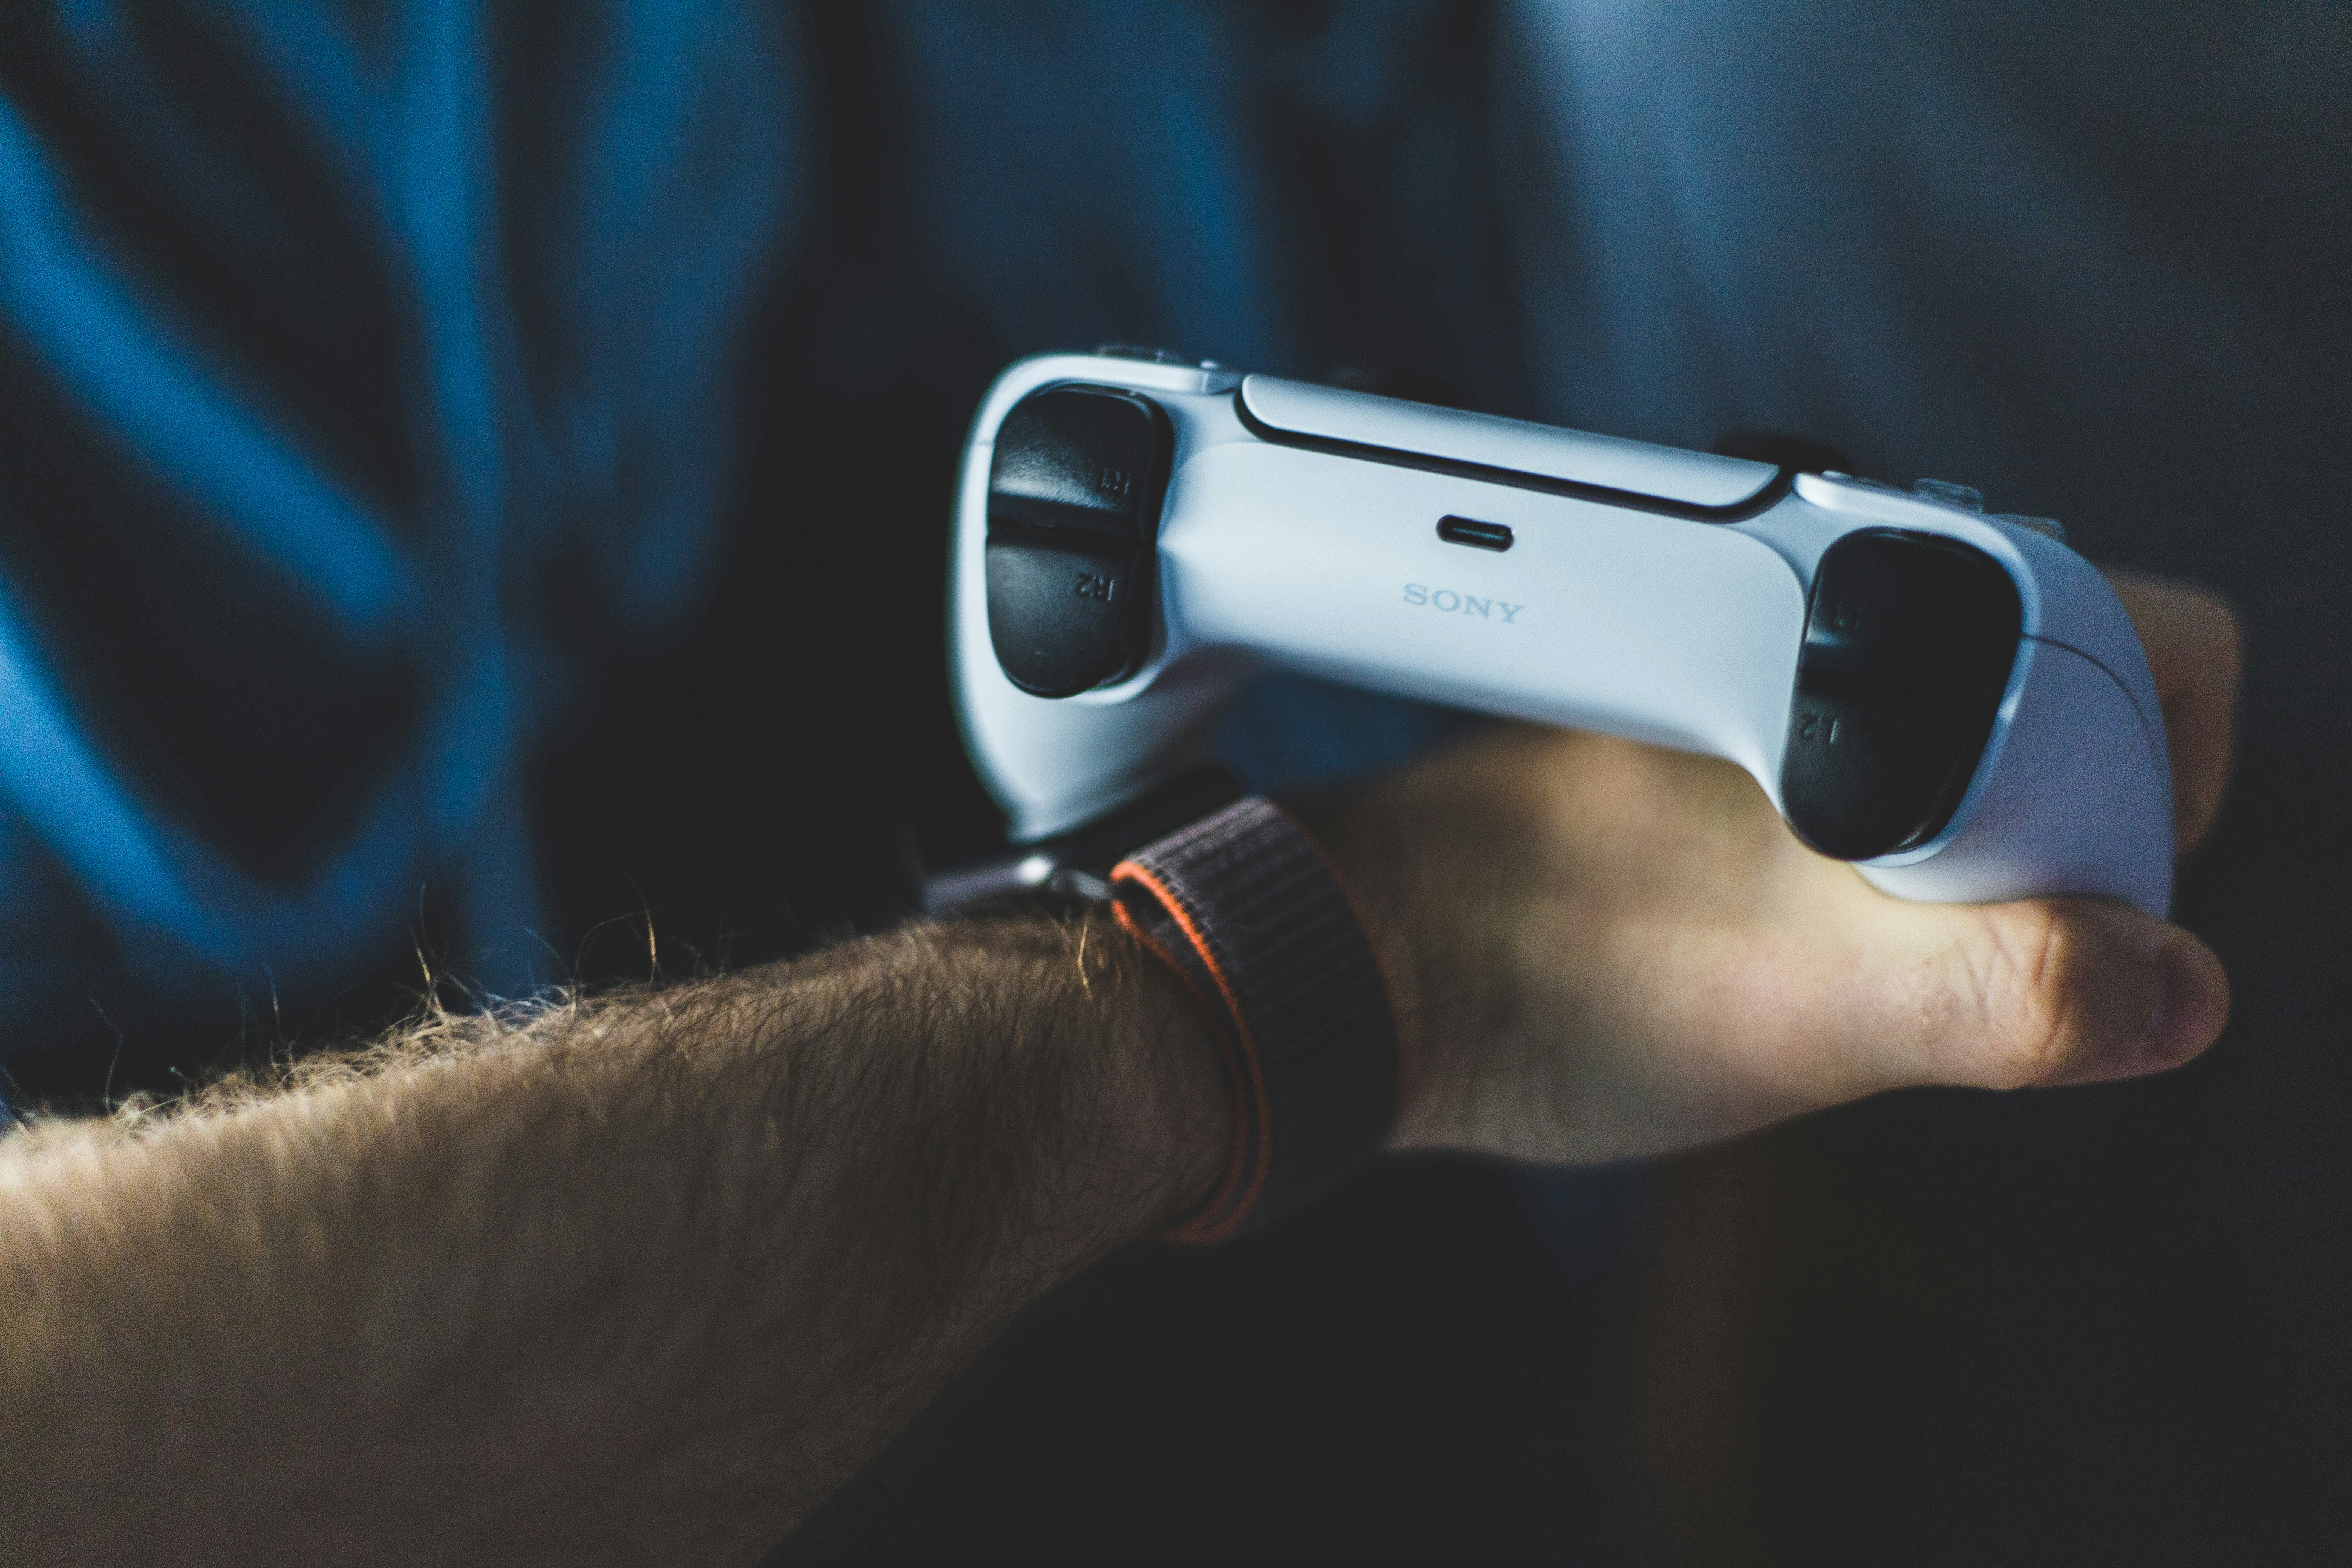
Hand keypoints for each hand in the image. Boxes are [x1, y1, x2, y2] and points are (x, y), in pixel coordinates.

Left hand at [1314, 573, 2240, 1163]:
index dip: (2162, 774)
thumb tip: (2176, 988)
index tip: (2091, 892)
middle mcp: (1807, 634)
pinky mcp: (1698, 771)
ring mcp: (1752, 704)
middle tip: (1964, 948)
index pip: (2135, 633)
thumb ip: (2014, 989)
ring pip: (1950, 762)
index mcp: (1858, 632)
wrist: (1362, 975)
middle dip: (2054, 839)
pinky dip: (1866, 883)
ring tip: (1854, 962)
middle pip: (2051, 704)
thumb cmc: (1555, 969)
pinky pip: (1850, 804)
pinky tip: (1786, 952)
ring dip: (1955, 874)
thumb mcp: (1820, 1003)